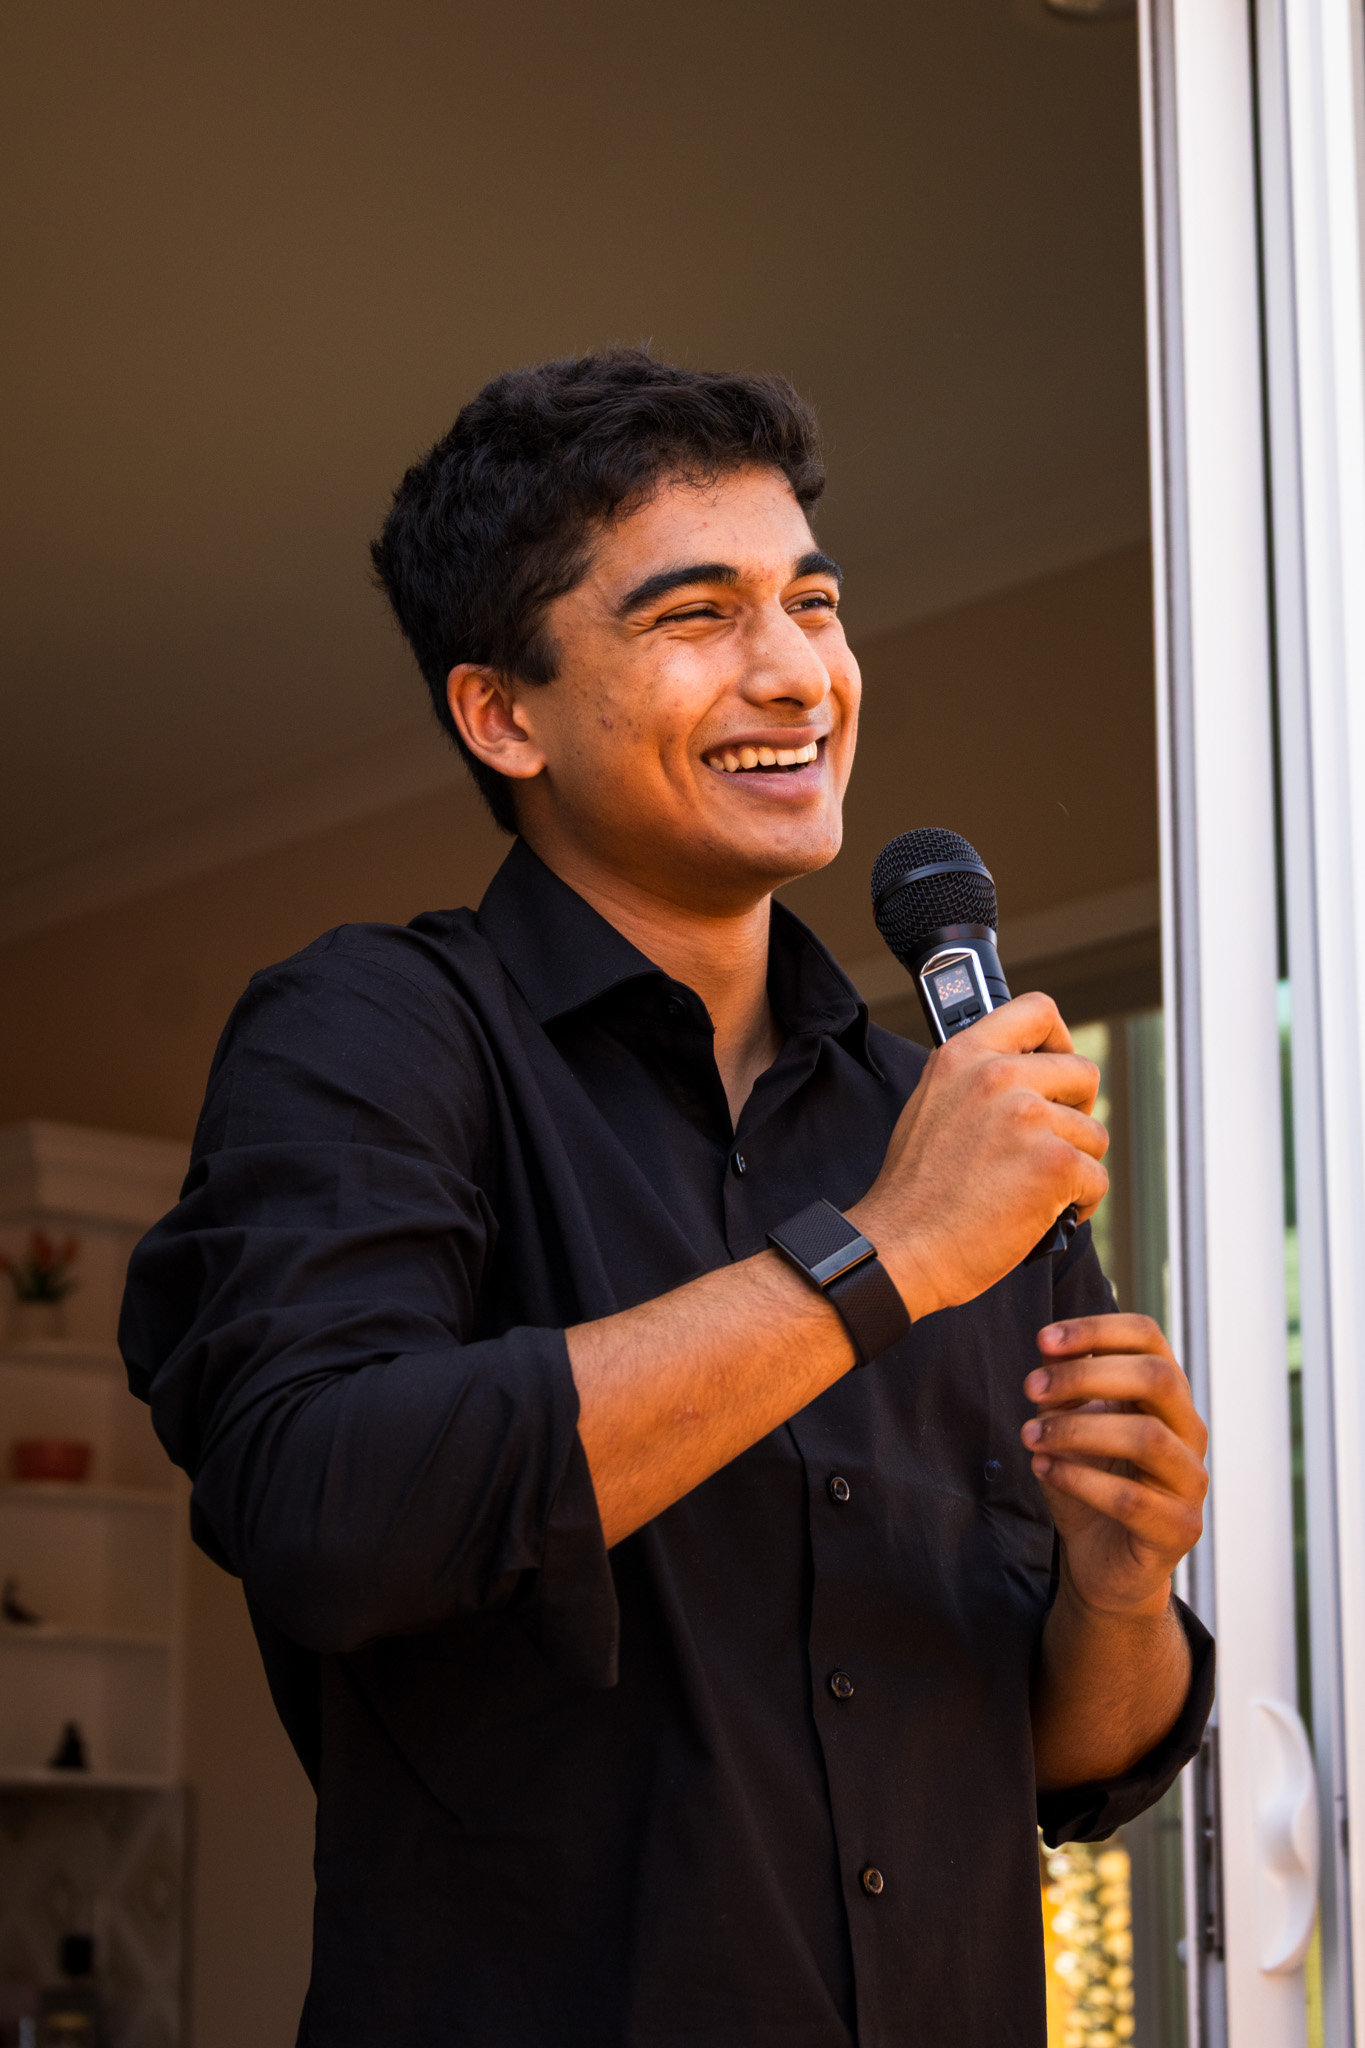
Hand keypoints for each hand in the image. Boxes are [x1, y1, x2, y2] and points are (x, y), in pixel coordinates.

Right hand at [852, 992, 1109, 1318]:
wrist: (899, 1248)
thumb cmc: (915, 1192)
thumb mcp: (931, 1105)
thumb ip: (976, 1079)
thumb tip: (1027, 1074)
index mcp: (963, 1055)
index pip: (1038, 1009)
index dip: (1059, 1039)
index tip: (1056, 1066)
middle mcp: (997, 1077)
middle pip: (1083, 1072)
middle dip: (1075, 1113)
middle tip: (1047, 1143)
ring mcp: (1028, 1118)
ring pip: (1093, 1134)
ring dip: (1073, 1166)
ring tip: (1030, 1189)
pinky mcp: (1054, 1164)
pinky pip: (1097, 1178)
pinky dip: (1079, 1204)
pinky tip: (1043, 1214)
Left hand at [1022, 1313, 1207, 1617]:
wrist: (1100, 1560)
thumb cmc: (1088, 1481)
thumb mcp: (1067, 1424)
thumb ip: (1064, 1386)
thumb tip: (1050, 1344)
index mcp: (1164, 1396)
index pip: (1149, 1338)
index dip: (1098, 1329)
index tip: (1044, 1340)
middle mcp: (1188, 1431)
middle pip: (1157, 1378)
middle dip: (1087, 1376)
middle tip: (1030, 1388)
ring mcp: (1189, 1481)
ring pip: (1147, 1438)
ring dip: (1077, 1431)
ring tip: (1029, 1436)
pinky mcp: (1179, 1528)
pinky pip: (1131, 1500)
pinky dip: (1079, 1480)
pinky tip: (1044, 1471)